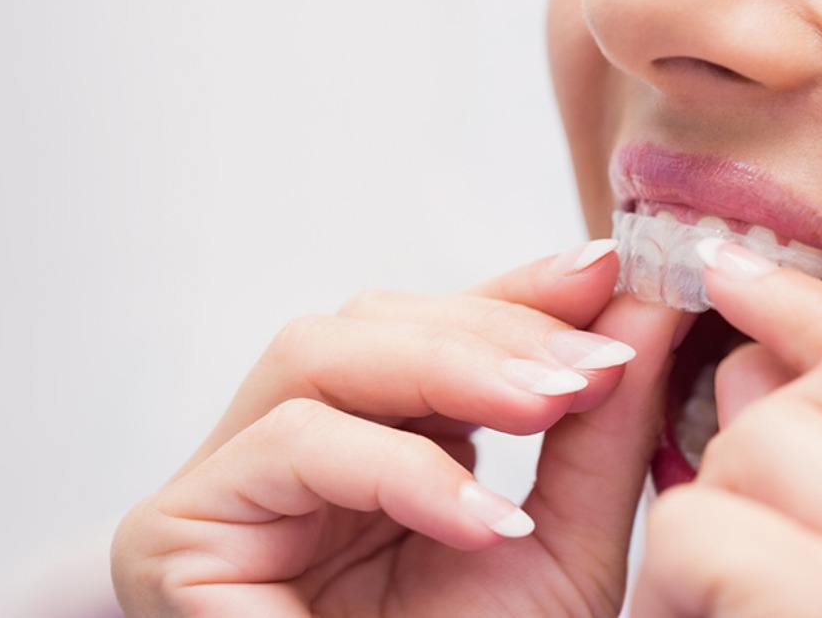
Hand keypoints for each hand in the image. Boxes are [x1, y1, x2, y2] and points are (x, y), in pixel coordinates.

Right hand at [112, 242, 683, 616]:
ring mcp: (223, 489)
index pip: (422, 333)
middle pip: (361, 326)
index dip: (509, 294)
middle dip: (488, 328)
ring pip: (312, 355)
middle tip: (593, 360)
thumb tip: (645, 310)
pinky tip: (481, 516)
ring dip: (446, 366)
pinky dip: (396, 466)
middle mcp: (282, 458)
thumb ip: (596, 434)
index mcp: (360, 452)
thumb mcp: (556, 549)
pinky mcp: (176, 531)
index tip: (609, 270)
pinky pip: (287, 447)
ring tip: (551, 403)